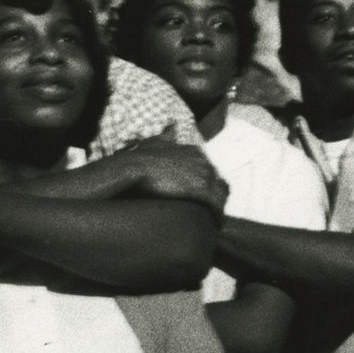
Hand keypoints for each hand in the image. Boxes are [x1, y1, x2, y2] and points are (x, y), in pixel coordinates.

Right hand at [111, 141, 228, 217]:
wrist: (133, 168)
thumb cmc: (140, 158)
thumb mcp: (156, 142)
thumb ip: (166, 136)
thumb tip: (172, 126)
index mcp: (196, 152)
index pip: (211, 173)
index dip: (207, 187)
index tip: (200, 199)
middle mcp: (204, 162)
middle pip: (219, 185)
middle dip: (214, 199)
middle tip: (208, 214)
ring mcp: (204, 175)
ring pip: (220, 197)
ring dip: (216, 209)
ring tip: (211, 223)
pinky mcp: (201, 190)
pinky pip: (216, 207)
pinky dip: (216, 217)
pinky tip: (212, 226)